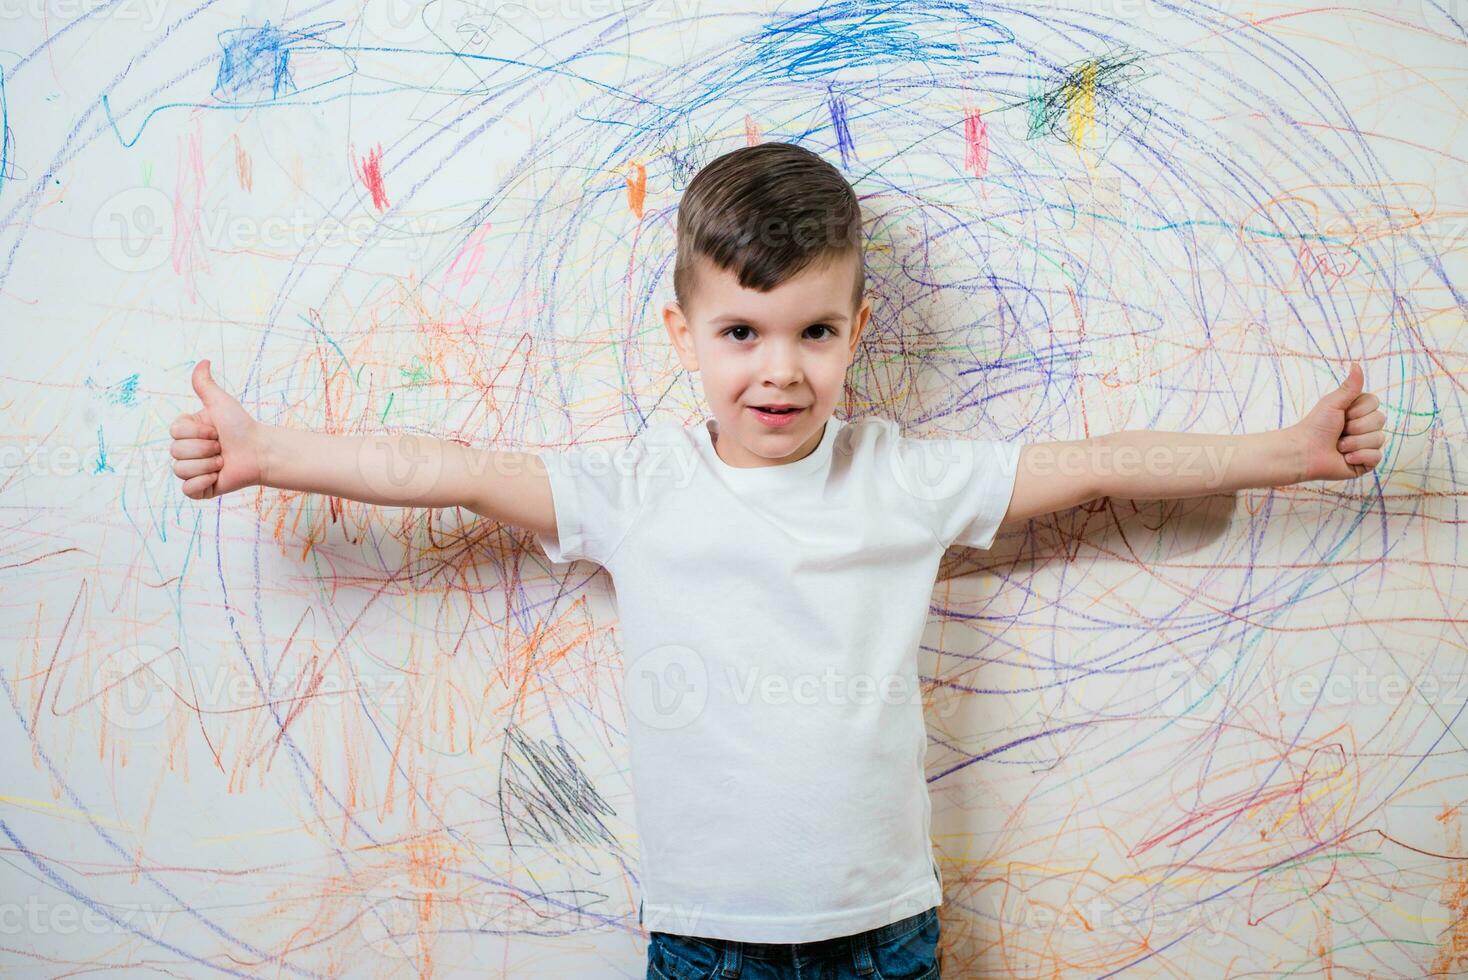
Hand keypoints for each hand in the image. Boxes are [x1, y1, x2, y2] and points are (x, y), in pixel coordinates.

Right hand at [170, 360, 264, 499]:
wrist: (259, 451)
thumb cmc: (241, 426)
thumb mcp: (220, 402)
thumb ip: (205, 384)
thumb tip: (203, 361)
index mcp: (186, 432)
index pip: (174, 432)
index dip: (198, 432)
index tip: (216, 430)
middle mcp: (185, 451)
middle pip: (176, 451)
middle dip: (205, 448)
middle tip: (222, 446)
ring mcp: (192, 471)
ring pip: (181, 470)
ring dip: (207, 464)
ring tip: (222, 461)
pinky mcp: (199, 489)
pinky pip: (187, 489)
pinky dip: (203, 482)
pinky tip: (217, 476)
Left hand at [1291, 361, 1385, 481]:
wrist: (1304, 452)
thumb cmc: (1316, 426)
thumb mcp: (1333, 403)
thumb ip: (1349, 386)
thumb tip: (1357, 364)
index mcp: (1360, 411)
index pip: (1375, 403)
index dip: (1358, 409)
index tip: (1342, 414)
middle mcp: (1366, 427)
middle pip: (1380, 420)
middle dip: (1355, 427)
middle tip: (1339, 431)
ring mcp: (1368, 444)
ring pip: (1378, 439)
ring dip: (1353, 443)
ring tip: (1338, 446)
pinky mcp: (1366, 462)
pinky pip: (1377, 456)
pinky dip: (1358, 456)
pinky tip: (1345, 458)